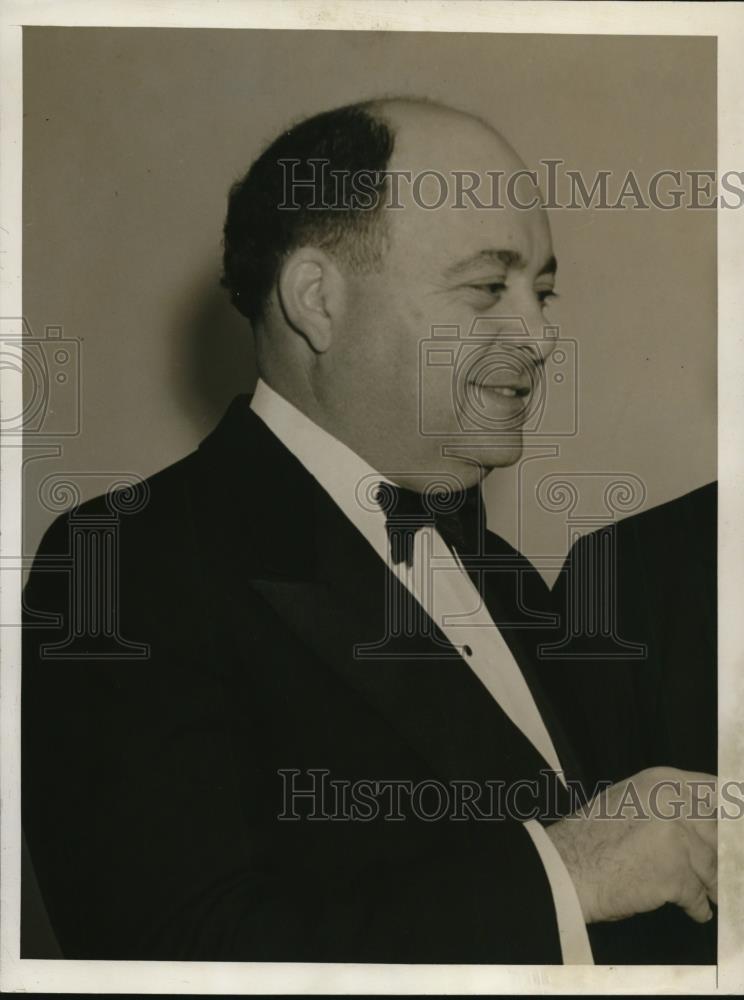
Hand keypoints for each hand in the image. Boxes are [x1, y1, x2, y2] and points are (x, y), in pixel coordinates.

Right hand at [546, 767, 716, 923]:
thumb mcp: (629, 799)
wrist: (567, 866)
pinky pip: (699, 897)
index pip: (718, 791)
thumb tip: (701, 821)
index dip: (731, 812)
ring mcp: (679, 841)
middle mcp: (676, 805)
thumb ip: (668, 804)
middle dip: (724, 855)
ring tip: (711, 893)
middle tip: (727, 868)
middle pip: (721, 833)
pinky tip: (696, 910)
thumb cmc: (590, 834)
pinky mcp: (677, 876)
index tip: (732, 830)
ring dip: (713, 885)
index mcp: (663, 782)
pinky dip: (698, 907)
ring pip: (714, 868)